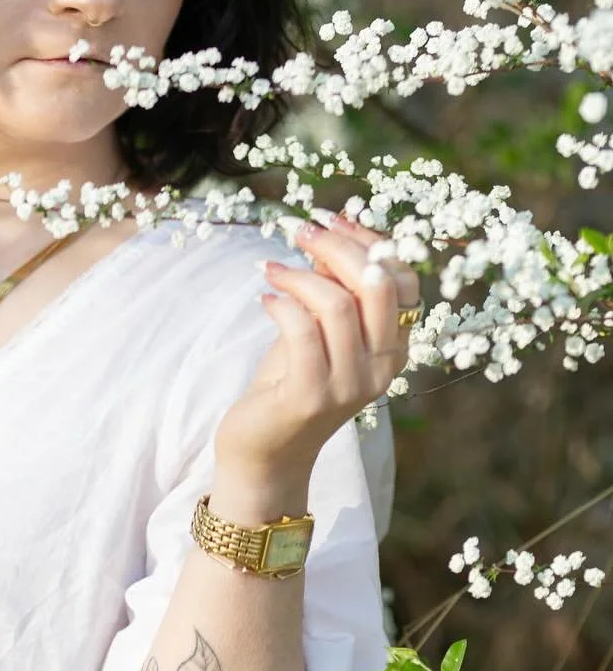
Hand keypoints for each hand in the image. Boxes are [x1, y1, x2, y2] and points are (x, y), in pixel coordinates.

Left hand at [212, 214, 418, 479]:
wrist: (265, 452)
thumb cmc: (289, 382)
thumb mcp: (316, 328)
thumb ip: (331, 287)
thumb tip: (330, 233)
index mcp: (394, 348)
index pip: (405, 280)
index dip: (372, 242)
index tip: (333, 218)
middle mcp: (382, 367)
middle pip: (378, 285)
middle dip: (338, 246)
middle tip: (300, 230)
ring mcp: (349, 385)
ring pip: (338, 305)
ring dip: (300, 275)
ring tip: (272, 270)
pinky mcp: (310, 396)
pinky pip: (302, 331)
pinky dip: (282, 304)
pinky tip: (265, 299)